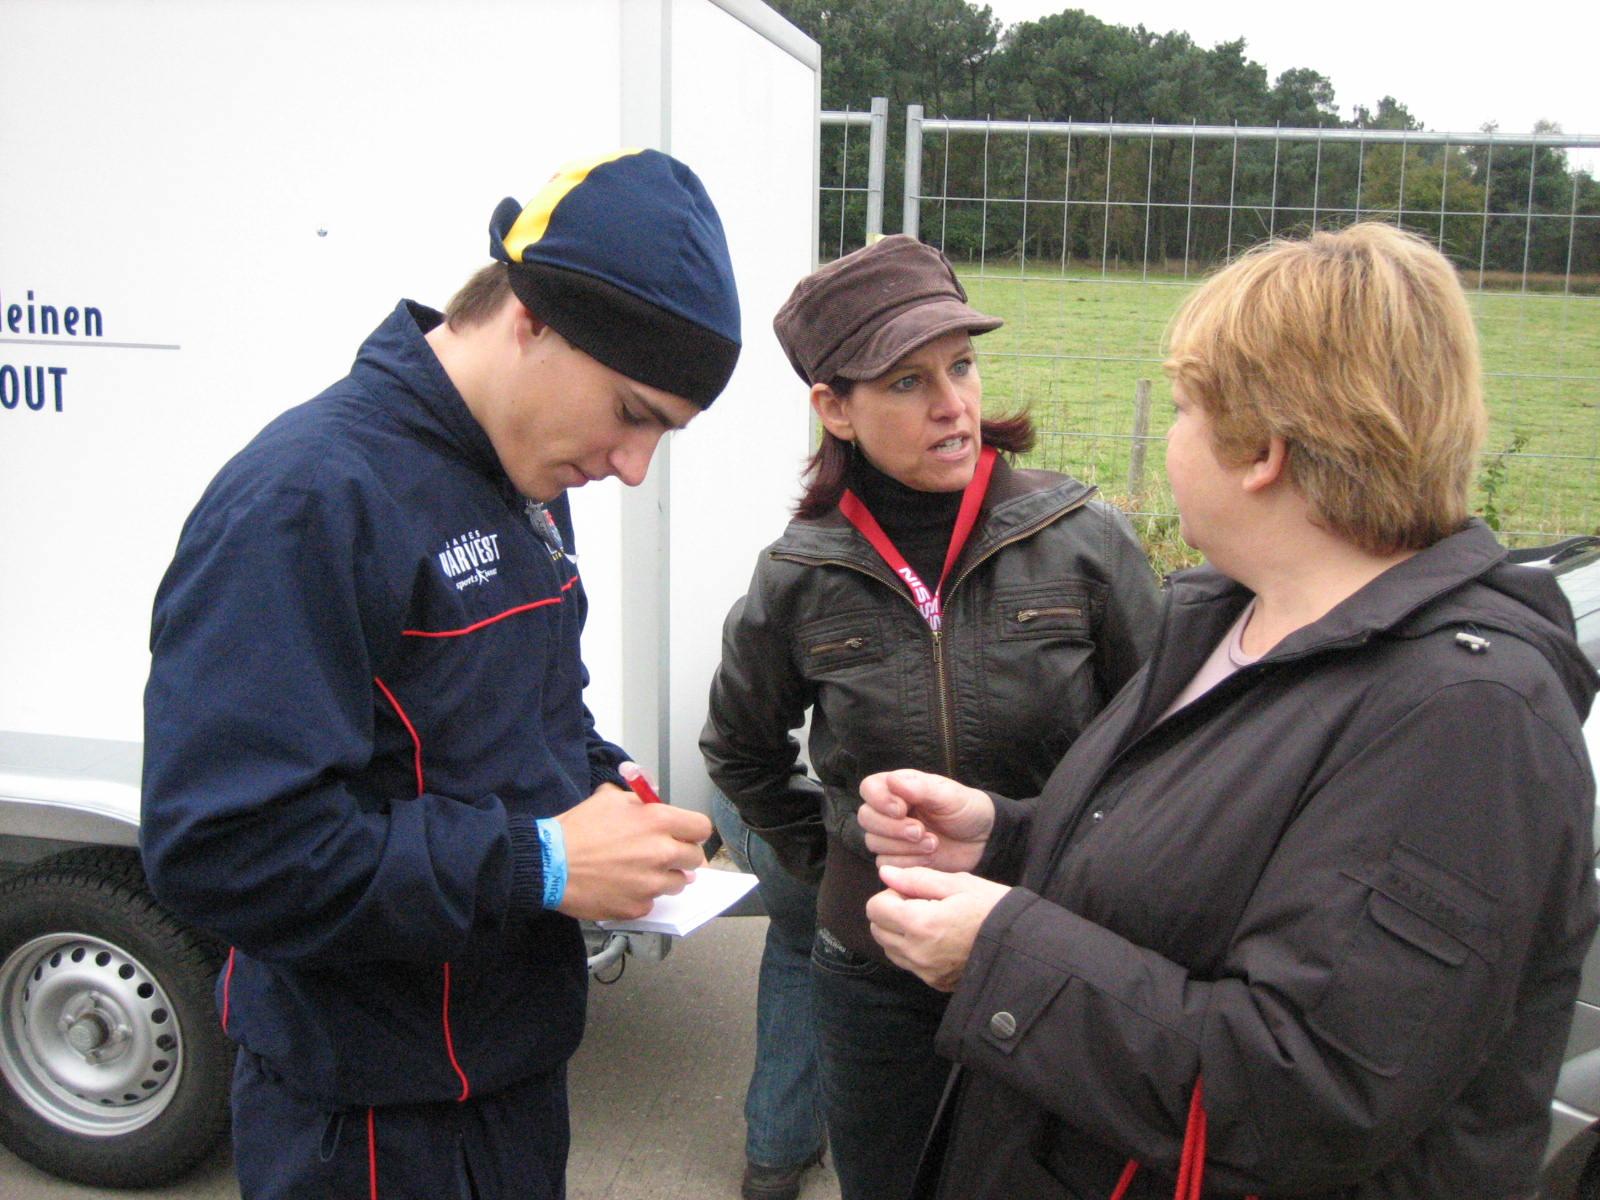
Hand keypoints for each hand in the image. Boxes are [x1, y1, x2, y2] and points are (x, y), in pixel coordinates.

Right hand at [554, 783, 712, 919]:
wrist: (550, 863)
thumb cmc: (577, 829)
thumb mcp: (610, 798)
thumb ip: (640, 801)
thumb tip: (654, 803)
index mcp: (658, 821)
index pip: (701, 828)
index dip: (693, 832)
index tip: (686, 836)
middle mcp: (661, 853)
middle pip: (694, 859)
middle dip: (681, 857)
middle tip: (662, 856)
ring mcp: (651, 884)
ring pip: (678, 884)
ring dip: (664, 878)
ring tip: (639, 872)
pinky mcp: (638, 907)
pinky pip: (652, 903)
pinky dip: (641, 896)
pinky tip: (622, 887)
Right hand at [857, 769, 994, 871]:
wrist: (982, 840)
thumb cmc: (965, 809)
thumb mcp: (948, 795)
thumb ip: (921, 788)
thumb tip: (892, 781)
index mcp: (897, 788)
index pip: (868, 788)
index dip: (879, 800)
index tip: (901, 809)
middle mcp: (889, 811)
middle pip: (866, 818)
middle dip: (893, 828)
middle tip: (921, 830)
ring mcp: (891, 836)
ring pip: (874, 843)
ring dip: (904, 846)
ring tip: (933, 843)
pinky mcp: (898, 858)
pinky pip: (886, 864)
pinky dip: (908, 862)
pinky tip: (929, 857)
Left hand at [865, 865, 1009, 991]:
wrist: (1023, 945)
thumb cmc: (993, 908)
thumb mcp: (958, 884)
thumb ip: (917, 879)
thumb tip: (885, 873)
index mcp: (921, 924)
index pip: (875, 908)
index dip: (891, 894)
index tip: (915, 892)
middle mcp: (918, 953)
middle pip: (877, 929)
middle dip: (891, 913)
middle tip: (923, 905)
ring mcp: (926, 972)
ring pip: (889, 949)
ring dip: (899, 933)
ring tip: (931, 922)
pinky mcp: (935, 982)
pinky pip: (909, 964)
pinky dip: (913, 950)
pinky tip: (939, 939)